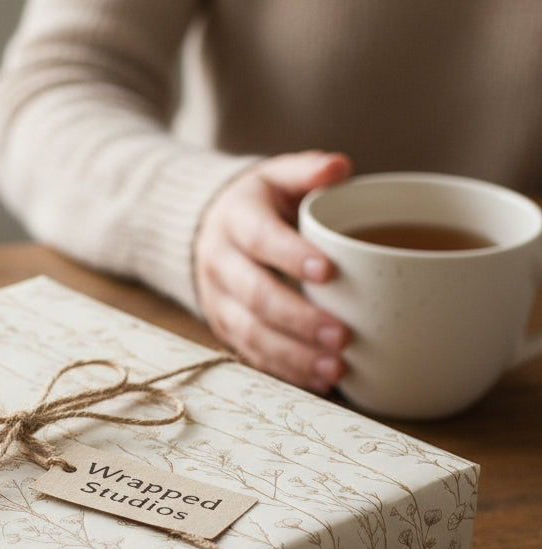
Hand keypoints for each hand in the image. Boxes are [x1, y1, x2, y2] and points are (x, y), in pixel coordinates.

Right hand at [194, 151, 352, 392]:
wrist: (207, 229)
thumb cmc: (259, 204)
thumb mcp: (277, 176)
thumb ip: (307, 170)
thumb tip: (339, 167)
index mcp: (235, 219)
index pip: (260, 239)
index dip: (292, 257)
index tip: (330, 272)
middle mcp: (219, 262)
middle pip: (255, 296)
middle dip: (299, 319)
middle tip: (342, 336)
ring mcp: (218, 300)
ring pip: (250, 332)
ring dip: (292, 354)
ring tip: (334, 369)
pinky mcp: (223, 327)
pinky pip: (250, 354)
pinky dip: (284, 371)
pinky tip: (318, 381)